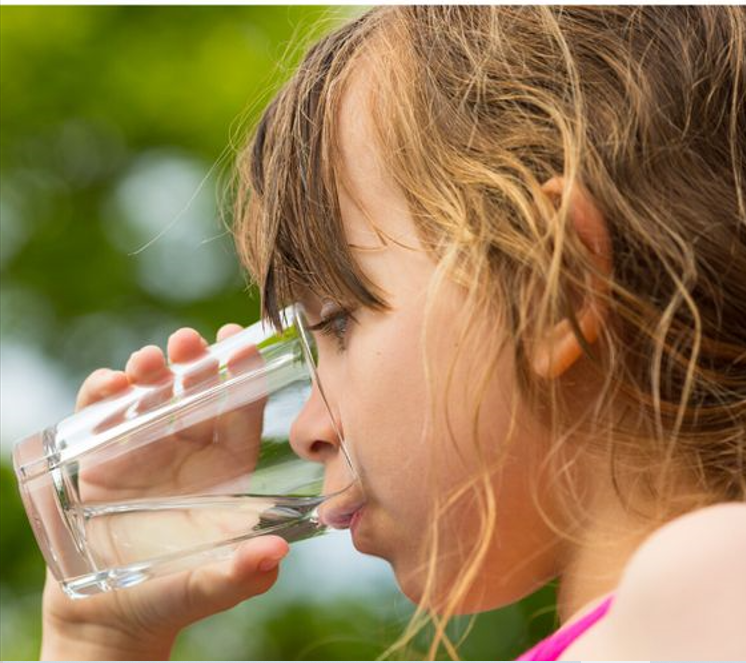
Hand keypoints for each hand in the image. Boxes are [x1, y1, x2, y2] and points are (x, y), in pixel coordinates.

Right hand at [41, 324, 288, 660]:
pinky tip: (109, 386)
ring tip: (148, 361)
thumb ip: (241, 572)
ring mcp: (145, 449)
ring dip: (150, 370)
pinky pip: (103, 414)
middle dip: (195, 361)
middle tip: (189, 341)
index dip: (243, 375)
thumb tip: (274, 554)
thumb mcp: (210, 585)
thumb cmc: (173, 597)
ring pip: (152, 394)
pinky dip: (102, 394)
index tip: (239, 343)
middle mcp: (190, 451)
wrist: (111, 619)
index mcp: (227, 469)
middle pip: (197, 391)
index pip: (242, 411)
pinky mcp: (102, 457)